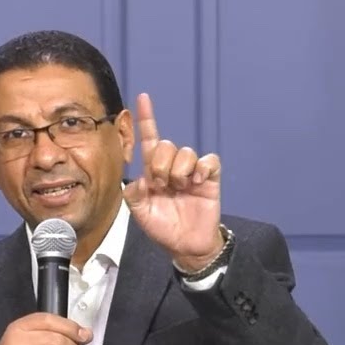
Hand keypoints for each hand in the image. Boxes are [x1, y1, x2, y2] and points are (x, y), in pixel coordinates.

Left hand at [123, 93, 224, 271]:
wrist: (187, 245)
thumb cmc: (163, 229)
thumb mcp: (141, 215)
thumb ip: (134, 196)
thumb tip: (138, 179)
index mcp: (153, 173)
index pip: (149, 141)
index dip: (146, 119)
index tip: (142, 98)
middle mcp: (172, 168)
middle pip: (167, 145)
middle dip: (161, 164)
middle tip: (163, 186)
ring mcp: (192, 172)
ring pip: (187, 152)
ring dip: (180, 170)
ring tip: (180, 188)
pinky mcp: (210, 178)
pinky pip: (209, 160)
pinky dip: (202, 169)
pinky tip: (197, 182)